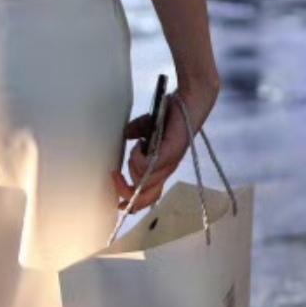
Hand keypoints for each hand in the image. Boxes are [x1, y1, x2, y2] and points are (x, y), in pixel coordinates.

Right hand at [113, 79, 219, 212]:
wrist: (189, 103)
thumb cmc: (171, 115)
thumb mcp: (148, 126)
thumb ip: (136, 132)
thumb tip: (126, 135)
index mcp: (162, 168)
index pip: (150, 197)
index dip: (134, 203)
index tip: (119, 203)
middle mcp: (166, 170)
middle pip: (146, 197)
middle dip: (126, 192)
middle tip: (116, 175)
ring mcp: (169, 162)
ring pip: (143, 180)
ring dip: (132, 166)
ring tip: (136, 147)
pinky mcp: (171, 152)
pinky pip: (149, 166)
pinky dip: (138, 157)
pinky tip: (139, 144)